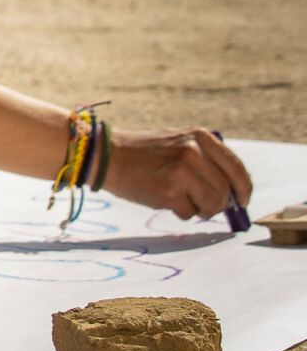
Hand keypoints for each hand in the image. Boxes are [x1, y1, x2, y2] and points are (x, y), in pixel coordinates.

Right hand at [107, 129, 253, 221]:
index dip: (243, 188)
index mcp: (200, 137)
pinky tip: (163, 199)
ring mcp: (182, 172)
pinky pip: (189, 213)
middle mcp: (194, 152)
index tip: (242, 201)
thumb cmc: (142, 153)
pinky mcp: (169, 191)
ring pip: (212, 204)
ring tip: (181, 200)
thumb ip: (205, 160)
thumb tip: (232, 193)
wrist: (106, 155)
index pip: (236, 167)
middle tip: (204, 206)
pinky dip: (180, 212)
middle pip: (226, 191)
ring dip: (200, 210)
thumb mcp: (178, 142)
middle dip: (218, 204)